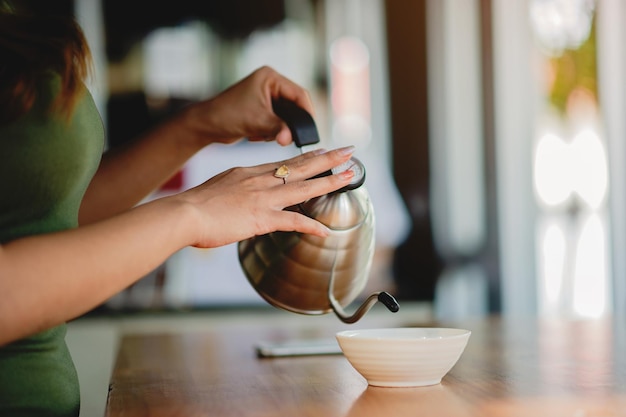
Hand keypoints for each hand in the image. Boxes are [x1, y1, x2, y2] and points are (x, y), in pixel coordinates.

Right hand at [177, 146, 355, 247]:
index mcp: (250, 172)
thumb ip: (235, 188)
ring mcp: (263, 199)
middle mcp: (260, 181)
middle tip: (349, 150)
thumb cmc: (195, 204)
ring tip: (351, 174)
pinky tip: (326, 230)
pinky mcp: (261, 218)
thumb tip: (242, 195)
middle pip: (301, 167)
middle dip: (328, 158)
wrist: (184, 213)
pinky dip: (311, 226)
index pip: (285, 163)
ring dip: (330, 180)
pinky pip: (292, 222)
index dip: (307, 157)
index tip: (323, 151)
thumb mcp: (219, 186)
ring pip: (304, 187)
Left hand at [182, 66, 313, 147]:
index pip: (299, 94)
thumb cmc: (227, 115)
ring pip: (286, 117)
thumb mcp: (257, 121)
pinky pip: (277, 122)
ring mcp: (266, 97)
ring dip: (277, 129)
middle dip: (289, 123)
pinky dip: (270, 131)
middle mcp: (269, 84)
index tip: (311, 129)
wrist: (206, 125)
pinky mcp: (262, 109)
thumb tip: (291, 139)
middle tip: (288, 137)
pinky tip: (255, 134)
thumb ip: (278, 129)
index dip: (307, 112)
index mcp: (270, 77)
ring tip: (261, 133)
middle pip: (294, 106)